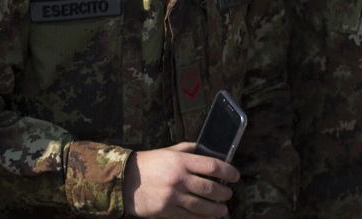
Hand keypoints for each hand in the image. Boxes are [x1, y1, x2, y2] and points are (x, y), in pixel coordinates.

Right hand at [124, 142, 240, 217]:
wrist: (125, 180)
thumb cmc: (150, 163)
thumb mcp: (169, 151)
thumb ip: (189, 149)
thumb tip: (209, 151)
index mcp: (181, 161)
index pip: (212, 166)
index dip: (227, 171)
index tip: (236, 176)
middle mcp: (179, 178)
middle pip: (209, 188)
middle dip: (223, 193)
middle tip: (229, 194)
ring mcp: (172, 196)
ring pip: (201, 205)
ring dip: (215, 209)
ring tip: (223, 210)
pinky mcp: (166, 211)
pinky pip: (188, 217)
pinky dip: (200, 218)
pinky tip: (207, 218)